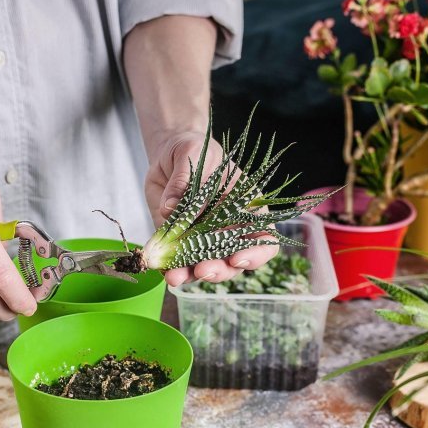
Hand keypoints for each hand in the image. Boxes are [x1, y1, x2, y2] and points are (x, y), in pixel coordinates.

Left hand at [144, 130, 278, 286]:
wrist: (167, 155)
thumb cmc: (192, 149)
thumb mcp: (192, 154)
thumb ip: (185, 181)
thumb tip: (172, 207)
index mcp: (247, 207)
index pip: (264, 238)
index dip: (256, 254)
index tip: (237, 258)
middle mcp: (229, 229)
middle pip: (234, 261)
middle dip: (219, 270)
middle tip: (202, 270)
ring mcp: (204, 238)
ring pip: (205, 266)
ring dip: (192, 276)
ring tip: (175, 278)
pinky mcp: (179, 242)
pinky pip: (178, 262)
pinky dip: (171, 269)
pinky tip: (163, 271)